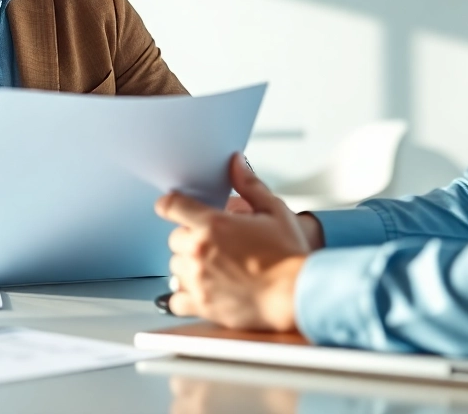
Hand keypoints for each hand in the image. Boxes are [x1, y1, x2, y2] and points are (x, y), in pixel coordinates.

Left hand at [156, 154, 309, 332]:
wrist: (296, 294)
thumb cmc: (288, 256)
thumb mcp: (274, 210)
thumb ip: (249, 185)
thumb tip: (236, 163)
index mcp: (213, 225)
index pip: (171, 206)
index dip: (170, 204)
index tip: (174, 207)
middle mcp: (199, 252)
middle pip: (174, 239)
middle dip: (190, 238)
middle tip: (214, 244)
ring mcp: (197, 280)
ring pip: (174, 267)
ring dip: (189, 266)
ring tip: (215, 267)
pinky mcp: (201, 305)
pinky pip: (176, 299)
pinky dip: (185, 295)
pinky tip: (203, 290)